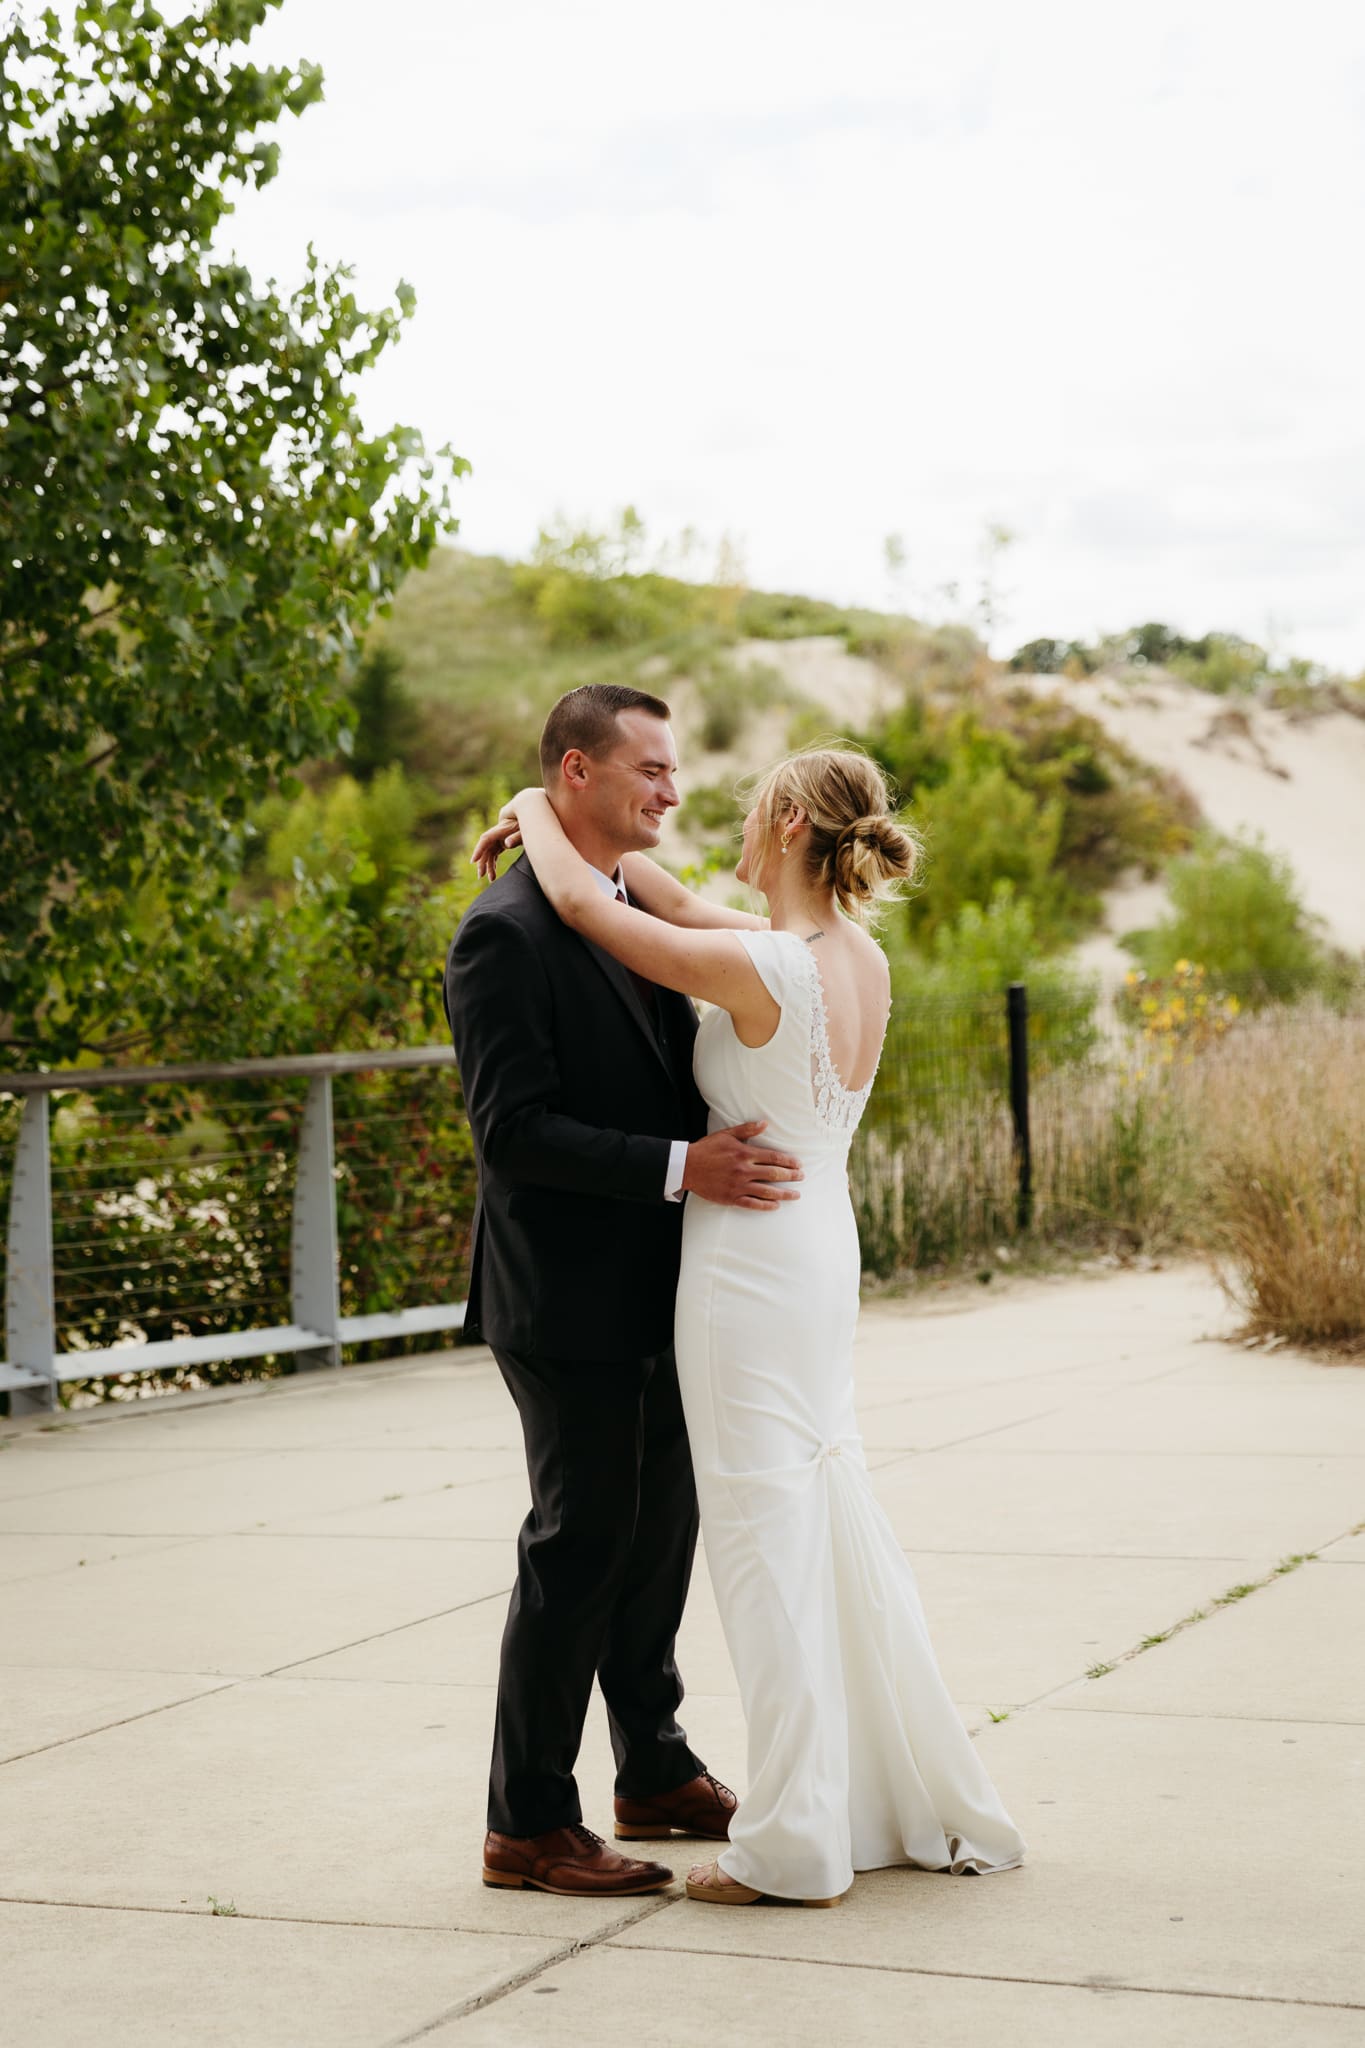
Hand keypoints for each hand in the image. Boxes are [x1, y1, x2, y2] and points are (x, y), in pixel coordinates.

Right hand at [470, 804, 522, 881]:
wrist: (533, 816)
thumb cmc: (529, 823)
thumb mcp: (525, 831)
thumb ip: (516, 837)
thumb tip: (506, 844)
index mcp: (500, 830)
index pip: (485, 839)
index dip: (478, 849)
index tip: (473, 860)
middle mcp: (497, 834)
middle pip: (485, 848)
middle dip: (482, 863)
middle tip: (481, 875)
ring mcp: (499, 838)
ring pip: (489, 853)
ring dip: (489, 866)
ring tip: (491, 879)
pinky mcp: (502, 842)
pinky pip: (494, 854)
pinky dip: (493, 863)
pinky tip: (493, 874)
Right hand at [681, 1121, 802, 1210]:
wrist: (686, 1166)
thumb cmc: (707, 1149)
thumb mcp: (727, 1134)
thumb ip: (747, 1130)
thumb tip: (765, 1123)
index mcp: (744, 1154)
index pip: (773, 1157)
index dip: (788, 1161)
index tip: (799, 1164)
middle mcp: (744, 1170)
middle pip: (774, 1174)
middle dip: (791, 1176)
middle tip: (802, 1177)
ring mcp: (738, 1186)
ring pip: (767, 1191)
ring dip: (784, 1194)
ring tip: (796, 1195)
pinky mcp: (731, 1197)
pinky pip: (752, 1204)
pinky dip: (765, 1206)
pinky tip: (776, 1206)